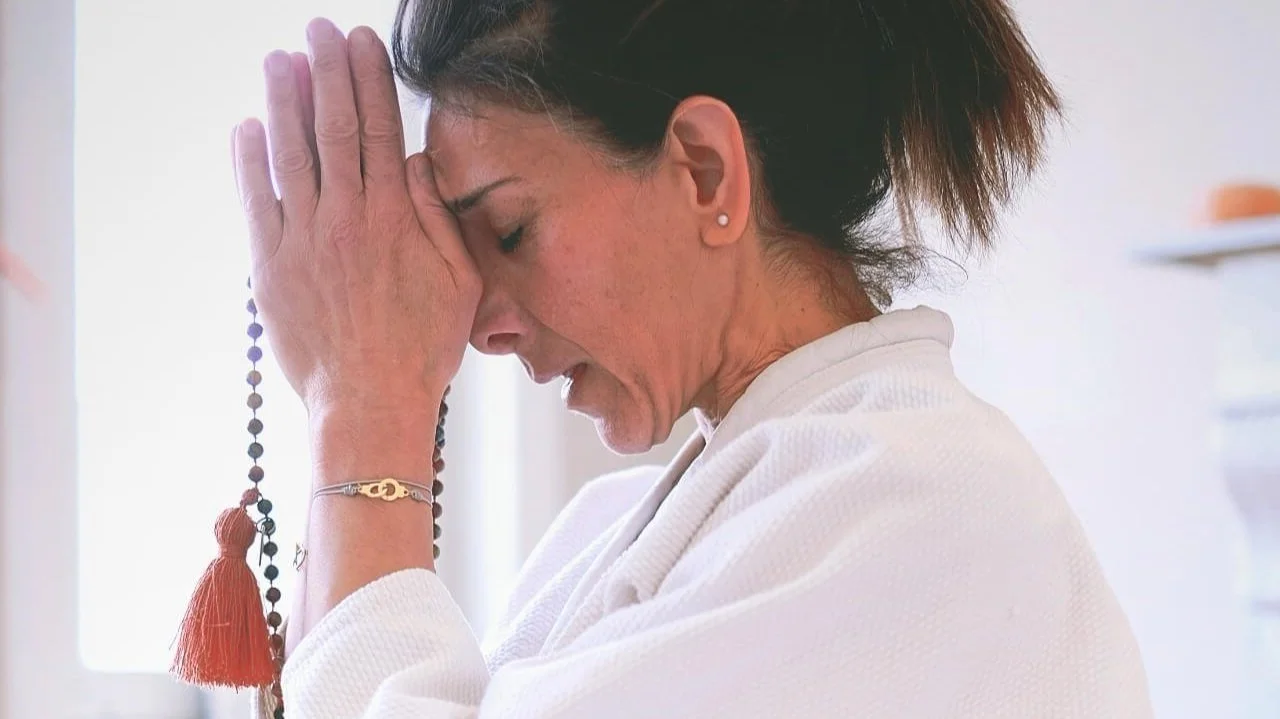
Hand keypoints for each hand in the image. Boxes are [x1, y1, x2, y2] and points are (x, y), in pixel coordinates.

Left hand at [232, 18, 479, 415]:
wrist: (370, 402)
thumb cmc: (422, 348)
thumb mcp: (462, 282)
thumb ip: (440, 217)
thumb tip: (416, 164)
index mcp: (396, 219)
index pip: (380, 131)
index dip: (369, 81)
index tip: (362, 44)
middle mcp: (347, 219)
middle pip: (334, 128)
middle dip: (326, 72)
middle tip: (318, 32)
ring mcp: (304, 240)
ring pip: (291, 154)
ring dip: (284, 102)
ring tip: (279, 61)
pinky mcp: (271, 267)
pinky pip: (257, 201)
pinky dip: (251, 161)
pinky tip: (250, 127)